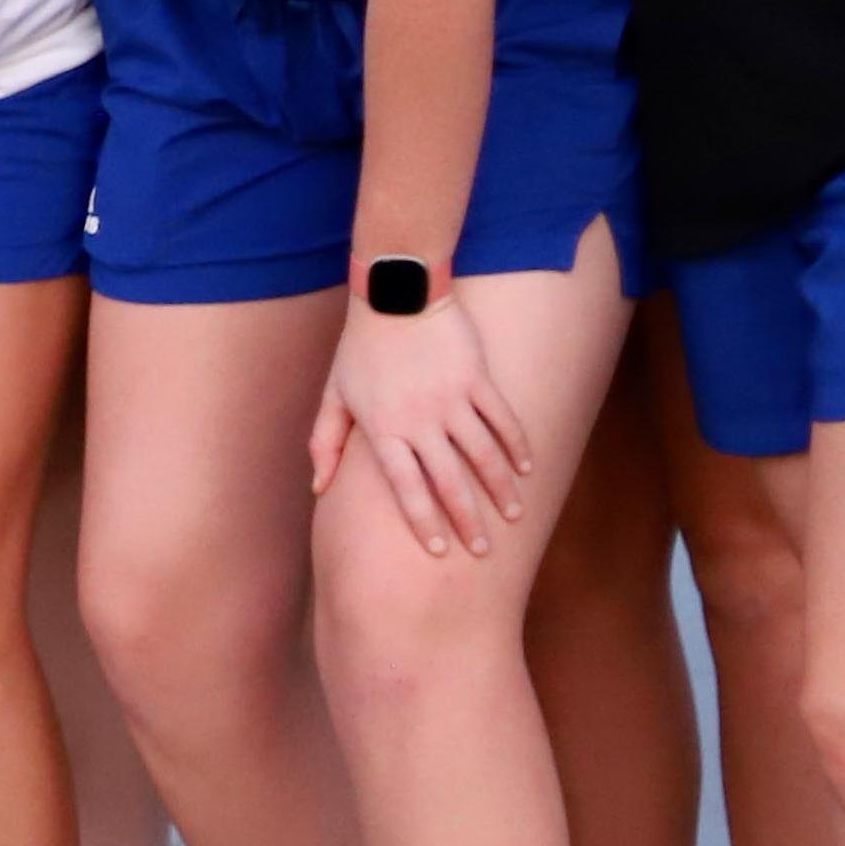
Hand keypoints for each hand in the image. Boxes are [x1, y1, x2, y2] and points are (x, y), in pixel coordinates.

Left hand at [309, 290, 537, 560]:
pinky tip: (526, 468)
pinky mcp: (477, 378)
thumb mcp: (334, 395)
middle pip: (449, 482)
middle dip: (467, 521)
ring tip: (512, 515)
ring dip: (501, 489)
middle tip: (482, 551)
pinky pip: (502, 419)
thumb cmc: (360, 349)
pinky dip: (517, 446)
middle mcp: (419, 421)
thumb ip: (325, 443)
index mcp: (383, 430)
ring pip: (483, 456)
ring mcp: (451, 399)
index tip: (437, 551)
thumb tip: (318, 487)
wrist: (395, 294)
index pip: (406, 488)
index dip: (423, 522)